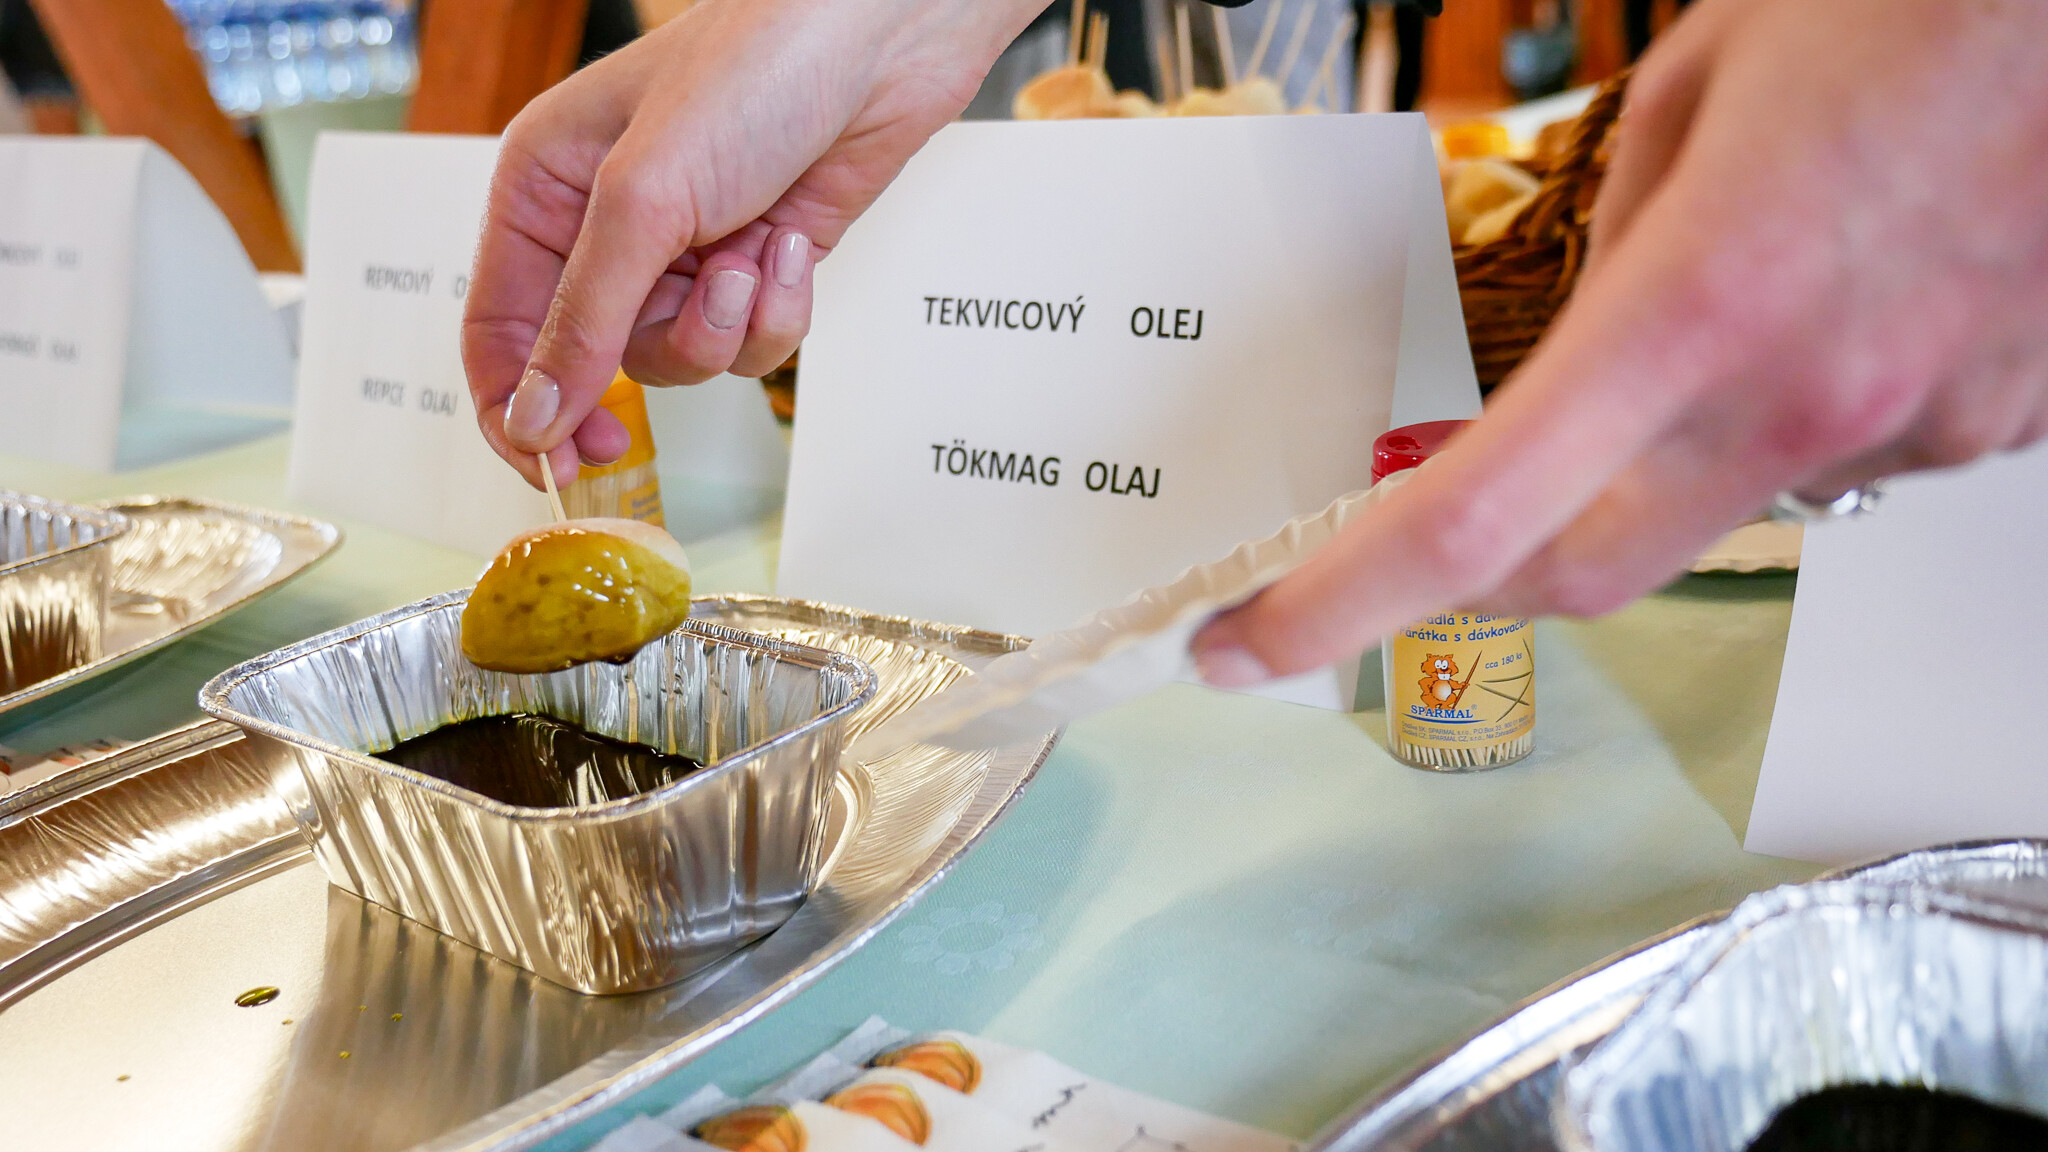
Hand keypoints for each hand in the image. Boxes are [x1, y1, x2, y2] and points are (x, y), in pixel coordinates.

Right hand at [464, 0, 1042, 489]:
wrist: (879, 37)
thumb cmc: (751, 71)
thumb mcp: (643, 199)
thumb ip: (584, 318)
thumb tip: (532, 417)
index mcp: (542, 192)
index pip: (498, 329)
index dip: (516, 408)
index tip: (550, 467)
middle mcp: (606, 227)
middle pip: (597, 358)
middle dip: (648, 360)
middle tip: (644, 411)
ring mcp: (686, 250)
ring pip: (680, 356)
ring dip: (724, 325)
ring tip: (751, 257)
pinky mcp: (755, 265)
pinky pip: (750, 340)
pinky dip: (776, 309)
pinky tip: (791, 244)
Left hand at [1194, 0, 2047, 684]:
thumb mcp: (1708, 74)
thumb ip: (1621, 221)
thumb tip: (1587, 325)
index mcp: (1696, 302)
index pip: (1472, 517)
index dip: (1338, 603)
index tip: (1247, 642)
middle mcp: (1801, 397)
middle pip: (1578, 575)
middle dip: (1475, 574)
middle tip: (1412, 536)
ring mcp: (1909, 428)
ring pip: (1721, 511)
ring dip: (1665, 458)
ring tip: (1724, 306)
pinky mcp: (1992, 430)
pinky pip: (1845, 456)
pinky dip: (1796, 407)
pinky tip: (1836, 297)